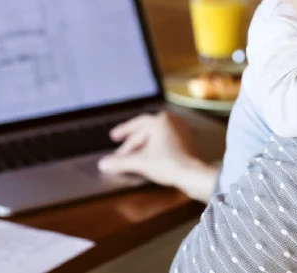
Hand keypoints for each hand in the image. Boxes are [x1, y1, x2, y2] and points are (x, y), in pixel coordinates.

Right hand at [97, 112, 217, 201]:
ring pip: (155, 135)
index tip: (113, 137)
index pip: (135, 128)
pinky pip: (165, 140)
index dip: (123, 134)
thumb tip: (103, 164)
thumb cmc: (168, 164)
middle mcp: (171, 121)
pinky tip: (149, 155)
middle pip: (145, 130)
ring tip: (133, 152)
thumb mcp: (140, 163)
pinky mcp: (186, 141)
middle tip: (118, 145)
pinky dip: (155, 146)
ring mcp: (180, 130)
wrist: (192, 175)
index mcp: (159, 120)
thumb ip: (120, 163)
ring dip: (143, 143)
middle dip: (131, 140)